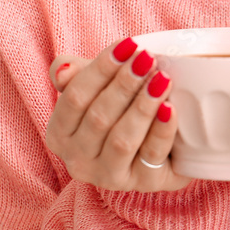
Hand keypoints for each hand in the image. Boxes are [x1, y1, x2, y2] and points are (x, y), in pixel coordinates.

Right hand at [45, 37, 192, 191]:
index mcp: (59, 134)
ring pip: (122, 140)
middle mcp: (78, 160)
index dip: (101, 69)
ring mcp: (109, 177)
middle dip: (125, 84)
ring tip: (161, 79)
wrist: (154, 145)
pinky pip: (151, 156)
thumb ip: (72, 73)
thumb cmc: (118, 107)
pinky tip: (170, 108)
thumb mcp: (93, 85)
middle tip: (147, 59)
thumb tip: (64, 70)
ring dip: (142, 107)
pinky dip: (161, 131)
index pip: (74, 98)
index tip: (128, 45)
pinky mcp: (143, 184)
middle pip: (99, 118)